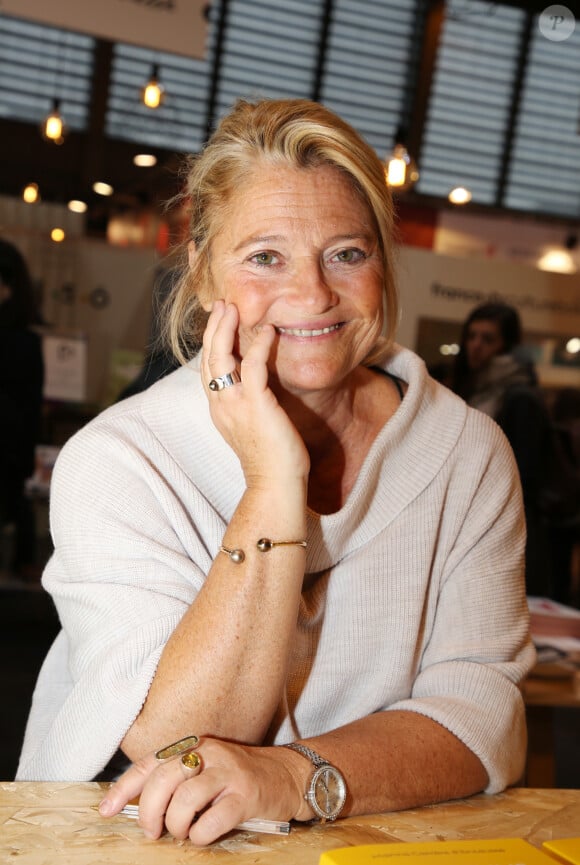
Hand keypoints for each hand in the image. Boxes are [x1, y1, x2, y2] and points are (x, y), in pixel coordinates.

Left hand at [99, 737, 304, 845]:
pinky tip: (205, 834)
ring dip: (176, 825)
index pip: (150, 763)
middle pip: (162, 781)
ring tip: (184, 831)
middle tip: (154, 831)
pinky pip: (211, 820)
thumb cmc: (237, 778)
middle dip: (150, 813)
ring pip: (184, 800)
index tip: (106, 809)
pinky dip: (201, 835)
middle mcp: (208, 754)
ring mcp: (228, 773)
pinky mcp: (245, 795)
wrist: (285, 775)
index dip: (124, 787)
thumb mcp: (204, 770)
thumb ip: (176, 781)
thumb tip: (138, 806)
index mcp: (193, 746)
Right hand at [201, 301, 309, 486]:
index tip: (218, 321)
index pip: (208, 368)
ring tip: (234, 308)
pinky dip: (259, 345)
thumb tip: (256, 389)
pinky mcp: (256, 405)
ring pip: (221, 357)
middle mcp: (221, 404)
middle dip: (213, 327)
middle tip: (222, 304)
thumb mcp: (251, 427)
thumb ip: (248, 406)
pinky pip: (253, 366)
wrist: (274, 486)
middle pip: (208, 357)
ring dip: (226, 329)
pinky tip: (269, 331)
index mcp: (218, 409)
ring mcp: (235, 404)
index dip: (210, 342)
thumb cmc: (270, 460)